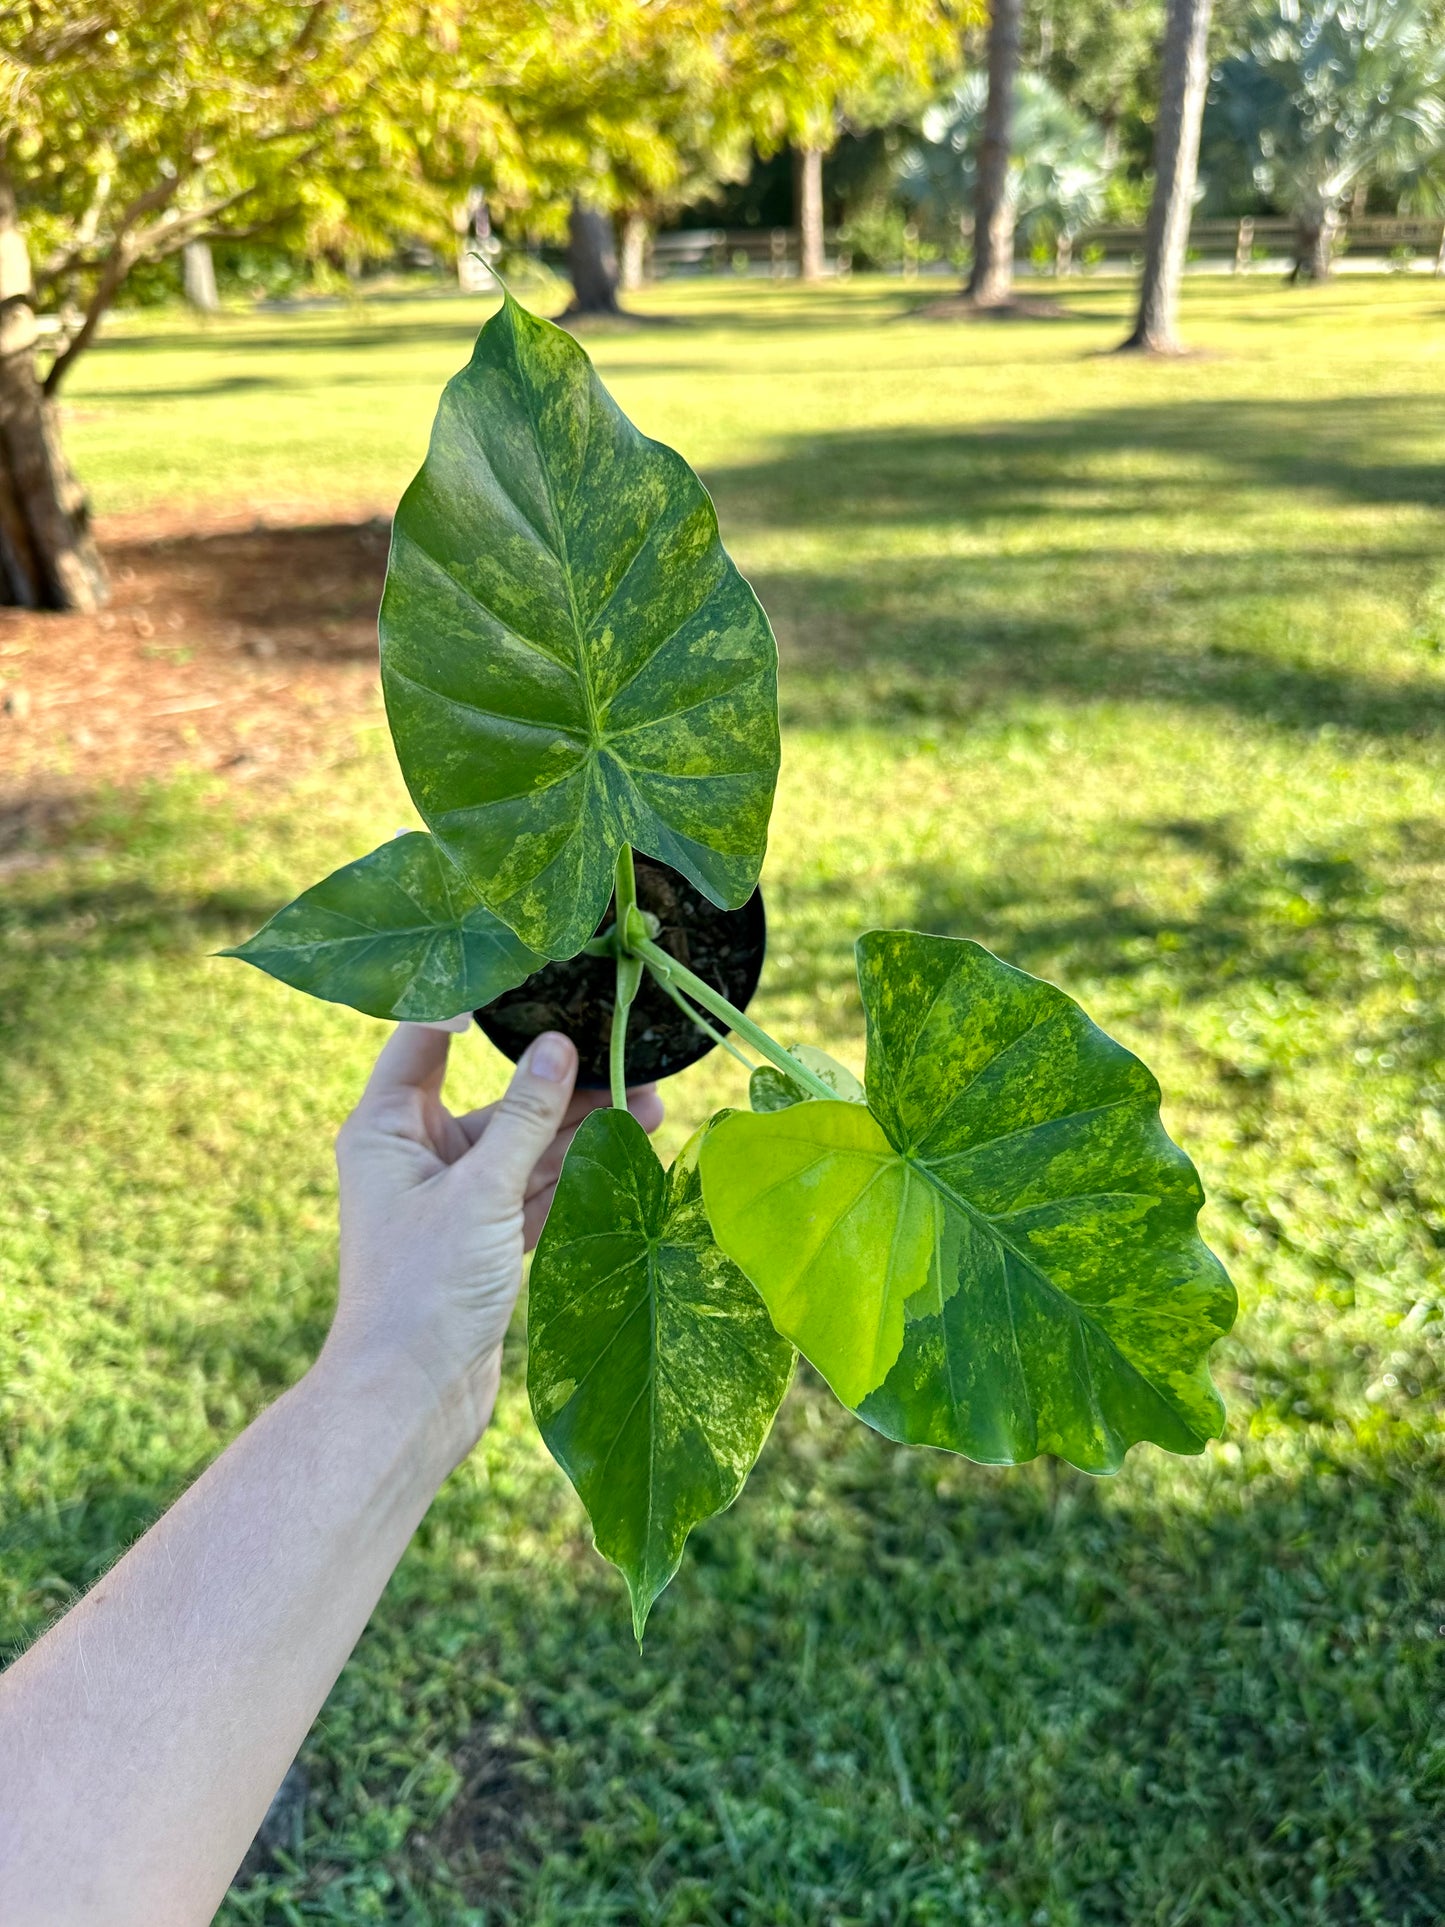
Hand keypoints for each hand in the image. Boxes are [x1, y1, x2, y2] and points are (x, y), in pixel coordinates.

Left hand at [324, 1025, 662, 1470]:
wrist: (411, 1400)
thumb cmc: (424, 1288)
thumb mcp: (481, 1191)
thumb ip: (526, 1118)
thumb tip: (558, 1045)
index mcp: (387, 1128)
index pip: (427, 1038)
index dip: (475, 1002)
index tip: (534, 974)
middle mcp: (416, 1156)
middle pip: (496, 1097)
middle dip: (560, 1082)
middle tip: (624, 1055)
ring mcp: (452, 1200)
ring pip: (525, 1147)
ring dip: (581, 1130)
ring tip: (652, 1104)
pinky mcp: (483, 1240)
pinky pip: (535, 1191)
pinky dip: (576, 1176)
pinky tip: (628, 1151)